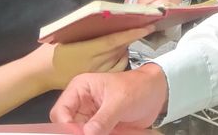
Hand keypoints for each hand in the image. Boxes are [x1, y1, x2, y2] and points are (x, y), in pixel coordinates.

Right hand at [27, 26, 153, 91]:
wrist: (39, 73)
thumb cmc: (51, 51)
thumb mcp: (66, 34)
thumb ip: (87, 28)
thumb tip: (105, 18)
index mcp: (88, 49)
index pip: (115, 40)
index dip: (132, 33)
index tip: (147, 26)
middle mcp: (96, 62)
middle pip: (121, 49)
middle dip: (131, 38)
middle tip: (139, 27)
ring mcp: (97, 72)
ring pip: (120, 59)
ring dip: (124, 49)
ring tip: (122, 41)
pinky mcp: (96, 79)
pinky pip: (116, 70)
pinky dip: (120, 60)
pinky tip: (116, 54)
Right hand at [50, 63, 167, 134]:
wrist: (156, 94)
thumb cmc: (138, 88)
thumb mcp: (121, 101)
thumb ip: (104, 118)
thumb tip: (88, 133)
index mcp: (80, 88)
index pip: (61, 111)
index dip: (66, 126)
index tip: (80, 134)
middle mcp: (80, 103)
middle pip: (66, 126)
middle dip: (75, 133)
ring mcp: (88, 117)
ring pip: (77, 133)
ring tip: (106, 132)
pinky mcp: (97, 127)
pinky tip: (111, 134)